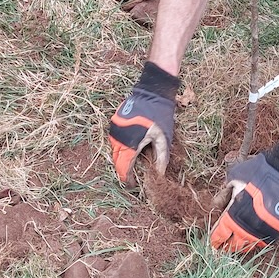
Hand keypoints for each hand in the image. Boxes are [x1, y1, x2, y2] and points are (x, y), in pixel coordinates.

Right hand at [108, 61, 178, 185]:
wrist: (152, 92)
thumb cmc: (160, 115)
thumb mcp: (164, 137)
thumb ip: (161, 157)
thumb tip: (159, 174)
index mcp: (131, 143)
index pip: (124, 167)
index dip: (128, 179)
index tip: (133, 185)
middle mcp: (118, 137)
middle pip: (117, 161)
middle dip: (124, 170)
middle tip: (134, 176)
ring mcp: (115, 129)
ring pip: (115, 151)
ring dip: (122, 158)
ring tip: (133, 163)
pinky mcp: (114, 122)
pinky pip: (115, 140)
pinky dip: (121, 147)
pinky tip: (131, 148)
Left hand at [210, 139, 278, 253]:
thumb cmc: (257, 172)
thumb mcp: (235, 178)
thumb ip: (225, 193)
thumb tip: (218, 204)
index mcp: (234, 215)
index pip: (221, 233)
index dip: (216, 239)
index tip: (214, 241)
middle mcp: (247, 227)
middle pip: (234, 244)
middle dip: (228, 245)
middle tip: (225, 246)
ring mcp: (263, 231)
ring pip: (249, 245)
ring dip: (243, 245)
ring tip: (239, 244)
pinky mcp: (277, 231)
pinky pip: (264, 241)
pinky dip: (258, 241)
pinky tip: (254, 238)